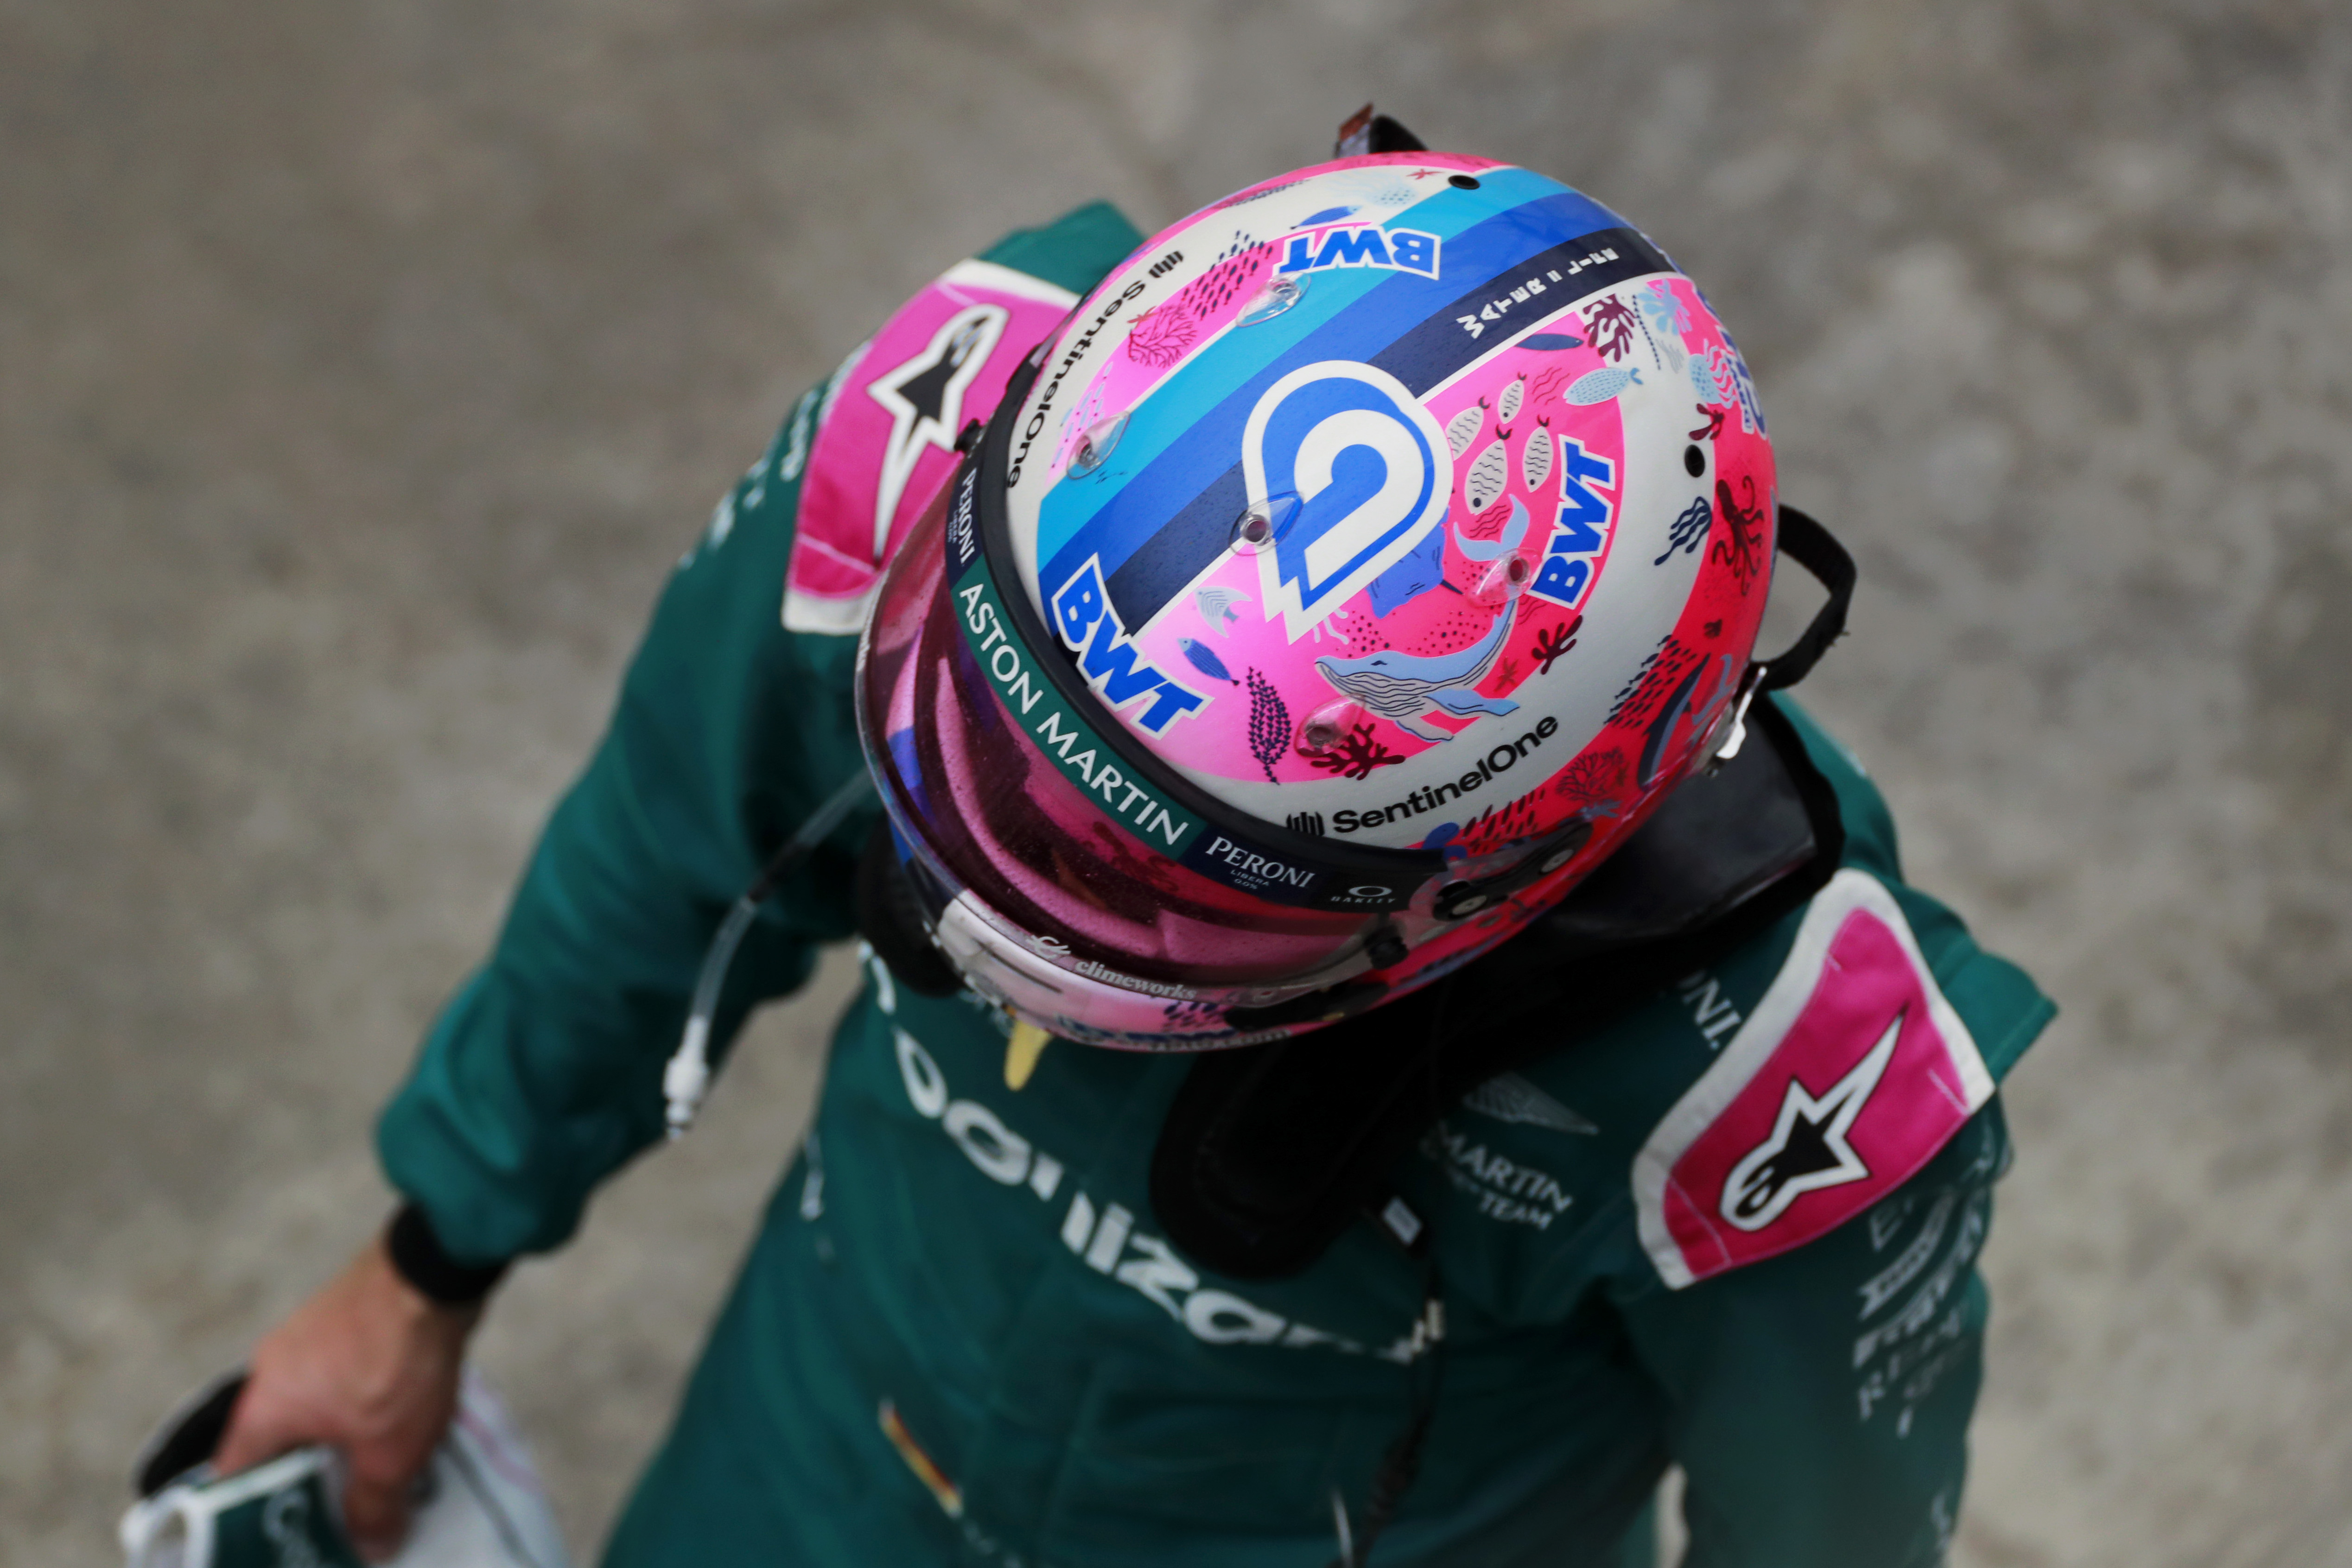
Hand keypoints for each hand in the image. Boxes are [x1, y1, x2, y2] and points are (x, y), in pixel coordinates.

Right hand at [214, 1234, 481, 1560]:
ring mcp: (307, 1338)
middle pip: (276, 1444)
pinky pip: (339, 1378)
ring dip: (339, 1441)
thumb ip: (372, 1507)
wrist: (433, 1269)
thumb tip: (369, 1545)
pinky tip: (395, 1422)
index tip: (275, 1538)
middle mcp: (272, 1370)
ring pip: (313, 1409)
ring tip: (376, 1473)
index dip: (247, 1516)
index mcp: (263, 1408)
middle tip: (337, 1514)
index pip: (232, 1478)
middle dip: (306, 1481)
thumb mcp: (390, 1456)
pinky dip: (359, 1405)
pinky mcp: (342, 1320)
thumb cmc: (397, 1365)